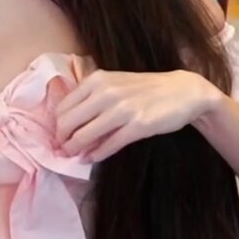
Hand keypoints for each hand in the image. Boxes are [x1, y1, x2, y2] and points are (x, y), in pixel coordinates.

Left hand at [54, 69, 217, 162]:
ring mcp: (123, 109)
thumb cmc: (145, 88)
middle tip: (62, 149)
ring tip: (74, 156)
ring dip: (75, 149)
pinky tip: (92, 158)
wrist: (182, 91)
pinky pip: (109, 145)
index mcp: (98, 79)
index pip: (63, 106)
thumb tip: (68, 122)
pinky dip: (96, 154)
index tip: (58, 135)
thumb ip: (92, 97)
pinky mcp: (138, 126)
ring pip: (85, 135)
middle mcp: (107, 92)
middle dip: (61, 139)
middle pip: (68, 122)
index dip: (57, 124)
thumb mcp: (115, 83)